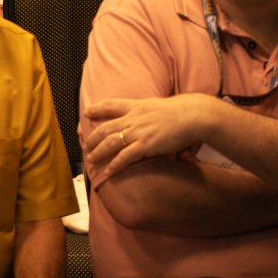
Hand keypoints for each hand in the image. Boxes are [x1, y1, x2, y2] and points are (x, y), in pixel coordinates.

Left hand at [82, 94, 218, 179]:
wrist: (192, 116)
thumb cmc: (181, 112)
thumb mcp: (158, 106)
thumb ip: (147, 111)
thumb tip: (146, 115)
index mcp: (136, 106)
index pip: (111, 105)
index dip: (97, 109)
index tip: (86, 112)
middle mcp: (133, 118)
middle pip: (105, 128)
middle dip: (93, 138)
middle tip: (85, 145)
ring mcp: (138, 132)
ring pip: (110, 143)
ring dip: (98, 152)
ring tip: (91, 160)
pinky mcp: (146, 145)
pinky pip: (125, 157)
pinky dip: (114, 165)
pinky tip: (108, 172)